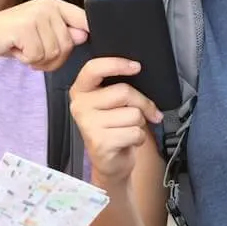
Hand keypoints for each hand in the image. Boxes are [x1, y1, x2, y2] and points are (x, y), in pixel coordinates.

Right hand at [0, 0, 88, 71]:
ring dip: (39, 60)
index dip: (86, 36)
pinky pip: (38, 56)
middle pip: (69, 44)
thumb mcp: (41, 34)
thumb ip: (63, 33)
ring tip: (24, 50)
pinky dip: (27, 60)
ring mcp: (36, 15)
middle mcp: (47, 5)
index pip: (84, 20)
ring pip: (54, 52)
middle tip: (34, 53)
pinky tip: (16, 50)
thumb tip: (85, 36)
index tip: (80, 43)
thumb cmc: (11, 38)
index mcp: (54, 4)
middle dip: (53, 58)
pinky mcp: (24, 28)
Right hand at [69, 57, 160, 188]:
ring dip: (140, 123)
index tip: (136, 67)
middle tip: (147, 111)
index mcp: (80, 90)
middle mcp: (79, 106)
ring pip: (133, 114)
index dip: (117, 64)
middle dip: (143, 103)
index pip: (93, 68)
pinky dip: (139, 138)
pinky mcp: (100, 143)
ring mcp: (88, 125)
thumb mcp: (112, 102)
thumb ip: (120, 87)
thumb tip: (142, 78)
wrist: (109, 161)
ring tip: (128, 129)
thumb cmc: (113, 126)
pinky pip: (135, 132)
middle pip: (124, 92)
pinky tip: (127, 141)